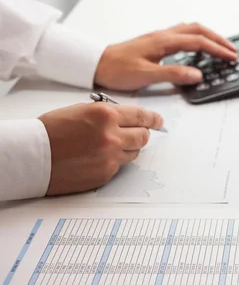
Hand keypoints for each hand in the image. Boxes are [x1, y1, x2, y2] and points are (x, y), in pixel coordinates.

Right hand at [38, 103, 163, 195]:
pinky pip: (119, 166)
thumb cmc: (51, 130)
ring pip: (134, 152)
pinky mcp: (106, 174)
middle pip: (143, 136)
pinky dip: (113, 161)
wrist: (33, 156)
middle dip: (142, 133)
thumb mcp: (81, 110)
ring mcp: (110, 157)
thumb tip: (126, 119)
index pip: (141, 116)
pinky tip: (97, 158)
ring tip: (108, 145)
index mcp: (106, 115)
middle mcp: (112, 136)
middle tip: (137, 133)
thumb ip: (107, 114)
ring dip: (127, 147)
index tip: (159, 121)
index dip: (153, 119)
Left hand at [94, 22, 237, 90]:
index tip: (231, 57)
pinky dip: (198, 38)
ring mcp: (160, 37)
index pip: (198, 42)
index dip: (217, 49)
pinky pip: (183, 34)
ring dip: (209, 37)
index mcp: (164, 41)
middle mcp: (164, 36)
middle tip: (232, 51)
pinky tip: (199, 47)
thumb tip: (197, 74)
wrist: (97, 64)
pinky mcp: (157, 42)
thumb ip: (174, 74)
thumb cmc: (117, 69)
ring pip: (192, 30)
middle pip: (199, 30)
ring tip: (221, 47)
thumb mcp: (147, 75)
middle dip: (218, 40)